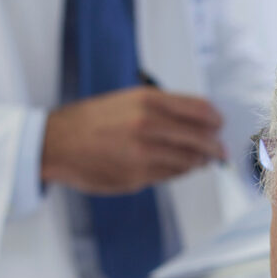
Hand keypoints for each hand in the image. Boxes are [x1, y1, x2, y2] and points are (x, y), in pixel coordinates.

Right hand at [41, 85, 226, 194]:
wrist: (55, 143)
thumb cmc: (90, 121)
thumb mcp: (127, 100)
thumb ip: (162, 108)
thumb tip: (197, 121)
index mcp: (147, 101)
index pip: (199, 110)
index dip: (215, 119)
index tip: (220, 125)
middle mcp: (147, 126)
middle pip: (200, 139)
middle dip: (215, 147)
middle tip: (221, 151)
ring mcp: (143, 154)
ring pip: (188, 160)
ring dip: (199, 162)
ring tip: (202, 161)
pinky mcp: (137, 177)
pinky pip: (170, 175)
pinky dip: (180, 172)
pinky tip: (179, 168)